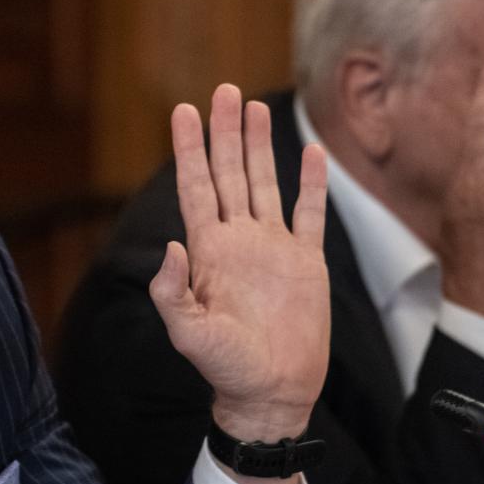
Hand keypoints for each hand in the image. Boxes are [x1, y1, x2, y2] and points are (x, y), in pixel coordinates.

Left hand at [150, 86, 329, 448]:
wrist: (271, 393)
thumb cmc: (226, 368)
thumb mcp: (188, 334)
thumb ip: (173, 292)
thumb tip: (172, 246)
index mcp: (208, 251)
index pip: (196, 187)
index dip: (189, 149)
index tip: (183, 111)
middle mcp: (238, 240)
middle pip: (229, 173)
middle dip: (224, 132)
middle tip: (223, 90)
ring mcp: (272, 248)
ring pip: (264, 183)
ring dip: (259, 146)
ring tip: (255, 106)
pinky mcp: (306, 263)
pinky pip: (310, 214)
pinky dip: (311, 183)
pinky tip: (310, 153)